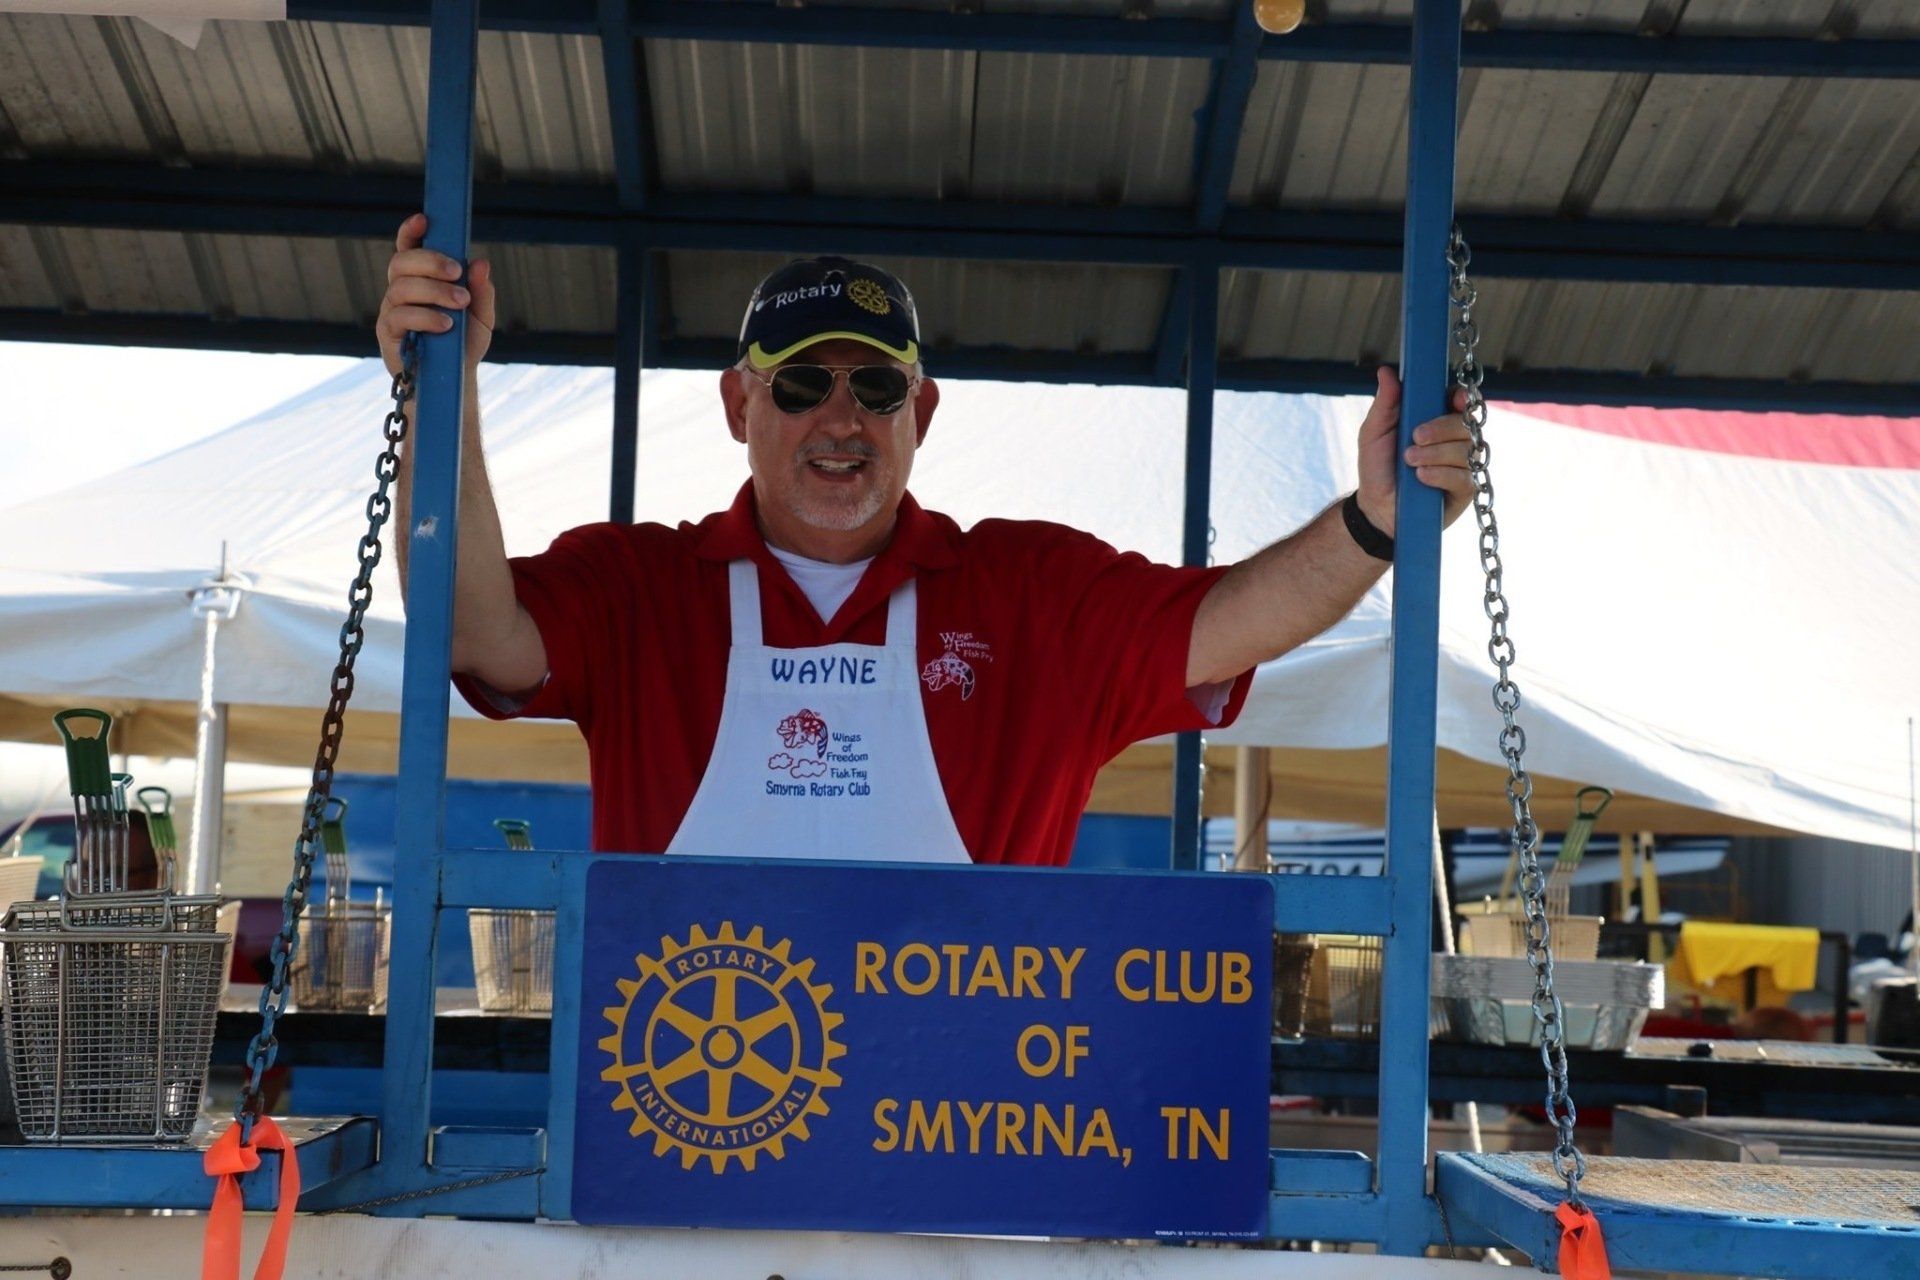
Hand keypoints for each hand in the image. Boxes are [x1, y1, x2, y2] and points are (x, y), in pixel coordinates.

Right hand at [375, 212, 494, 377]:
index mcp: (420, 279)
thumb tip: (480, 262)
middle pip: (401, 262)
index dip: (410, 231)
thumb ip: (481, 290)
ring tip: (460, 303)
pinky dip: (425, 316)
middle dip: (430, 261)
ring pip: (401, 287)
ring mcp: (391, 311)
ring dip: (433, 291)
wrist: (454, 380)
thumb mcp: (481, 316)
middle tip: (456, 271)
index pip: (408, 248)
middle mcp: (401, 290)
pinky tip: (446, 324)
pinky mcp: (388, 334)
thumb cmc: (464, 343)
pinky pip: (399, 316)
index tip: (424, 220)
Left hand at [1353, 365, 1474, 537]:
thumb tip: (1386, 371)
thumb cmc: (1378, 467)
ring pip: (1466, 449)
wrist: (1375, 508)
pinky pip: (1464, 476)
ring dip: (1435, 454)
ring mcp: (1463, 465)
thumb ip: (1385, 403)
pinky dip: (1441, 474)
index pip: (1460, 401)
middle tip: (1414, 438)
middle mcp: (1455, 439)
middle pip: (1465, 424)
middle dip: (1440, 428)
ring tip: (1409, 462)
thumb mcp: (1374, 433)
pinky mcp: (1465, 490)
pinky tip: (1421, 478)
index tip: (1454, 399)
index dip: (1462, 397)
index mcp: (1437, 419)